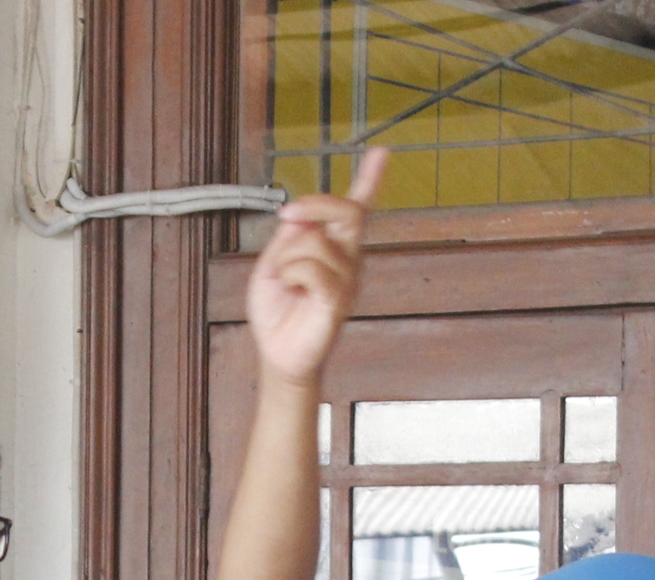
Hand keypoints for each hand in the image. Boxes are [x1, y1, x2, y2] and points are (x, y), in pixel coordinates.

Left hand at [246, 147, 386, 385]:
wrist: (277, 353)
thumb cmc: (278, 310)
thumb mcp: (273, 264)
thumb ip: (289, 238)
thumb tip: (300, 212)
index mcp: (334, 246)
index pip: (357, 208)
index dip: (371, 179)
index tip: (382, 152)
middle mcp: (349, 258)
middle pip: (349, 211)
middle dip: (316, 204)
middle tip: (288, 215)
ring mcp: (348, 278)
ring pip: (315, 243)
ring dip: (287, 258)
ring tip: (285, 281)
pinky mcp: (339, 299)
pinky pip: (312, 269)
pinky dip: (291, 273)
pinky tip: (291, 289)